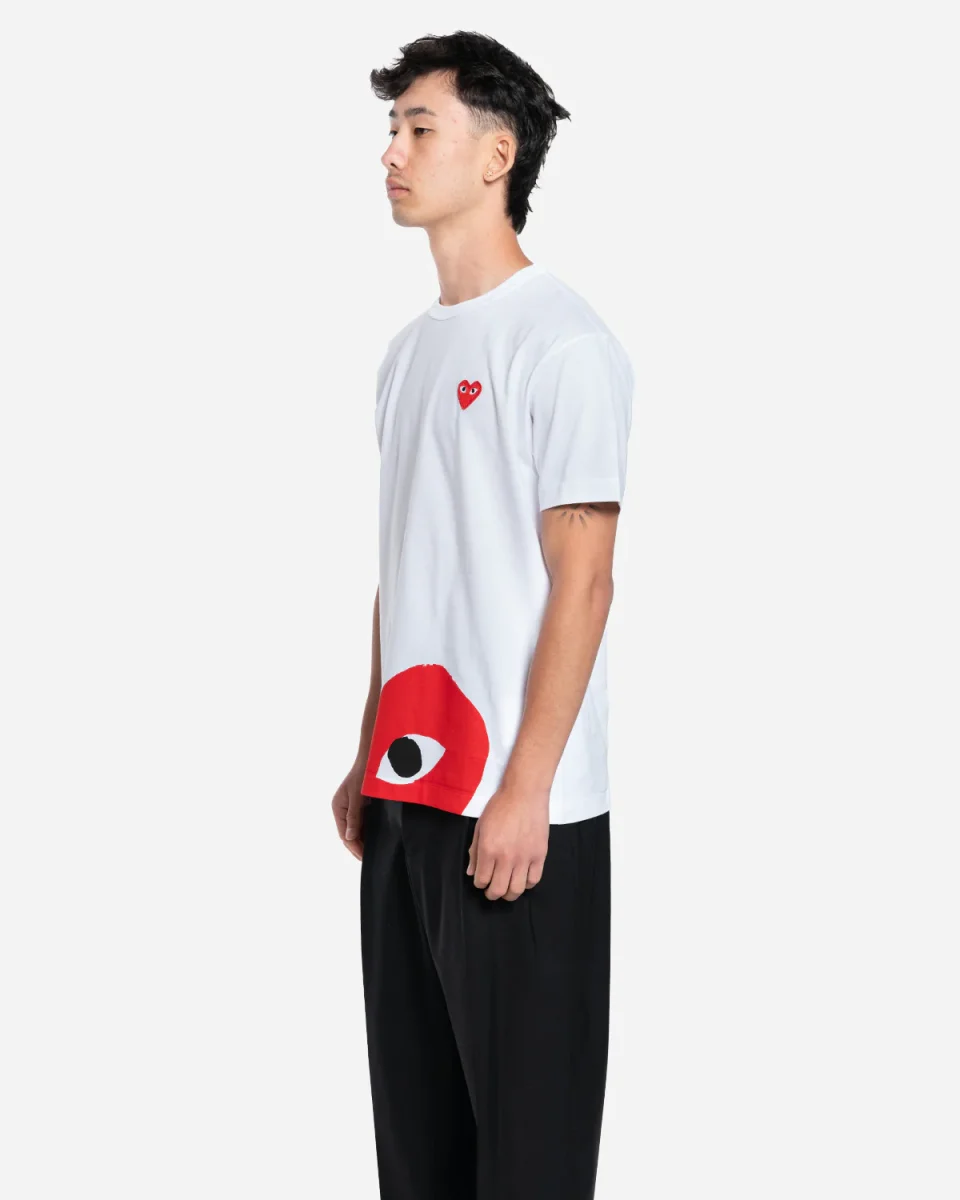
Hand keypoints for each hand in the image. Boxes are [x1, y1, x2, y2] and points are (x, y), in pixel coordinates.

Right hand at [332, 759, 368, 861]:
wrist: (371, 760)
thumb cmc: (363, 776)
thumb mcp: (357, 797)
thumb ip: (354, 817)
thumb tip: (350, 837)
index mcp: (338, 808)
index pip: (344, 835)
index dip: (354, 847)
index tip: (364, 858)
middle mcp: (341, 810)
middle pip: (348, 834)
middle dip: (357, 848)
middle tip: (368, 860)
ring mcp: (349, 808)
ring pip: (354, 830)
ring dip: (361, 841)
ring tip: (371, 853)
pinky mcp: (358, 806)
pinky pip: (360, 823)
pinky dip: (365, 832)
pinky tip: (373, 839)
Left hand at [466, 784, 549, 900]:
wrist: (524, 793)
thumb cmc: (500, 806)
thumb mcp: (480, 826)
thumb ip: (475, 851)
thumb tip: (471, 872)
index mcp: (488, 849)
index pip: (481, 880)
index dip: (479, 883)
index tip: (481, 880)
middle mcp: (506, 857)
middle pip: (498, 890)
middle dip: (492, 894)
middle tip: (492, 891)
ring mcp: (524, 858)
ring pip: (517, 890)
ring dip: (509, 893)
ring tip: (507, 888)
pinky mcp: (540, 855)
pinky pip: (534, 880)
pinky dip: (527, 884)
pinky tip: (522, 878)